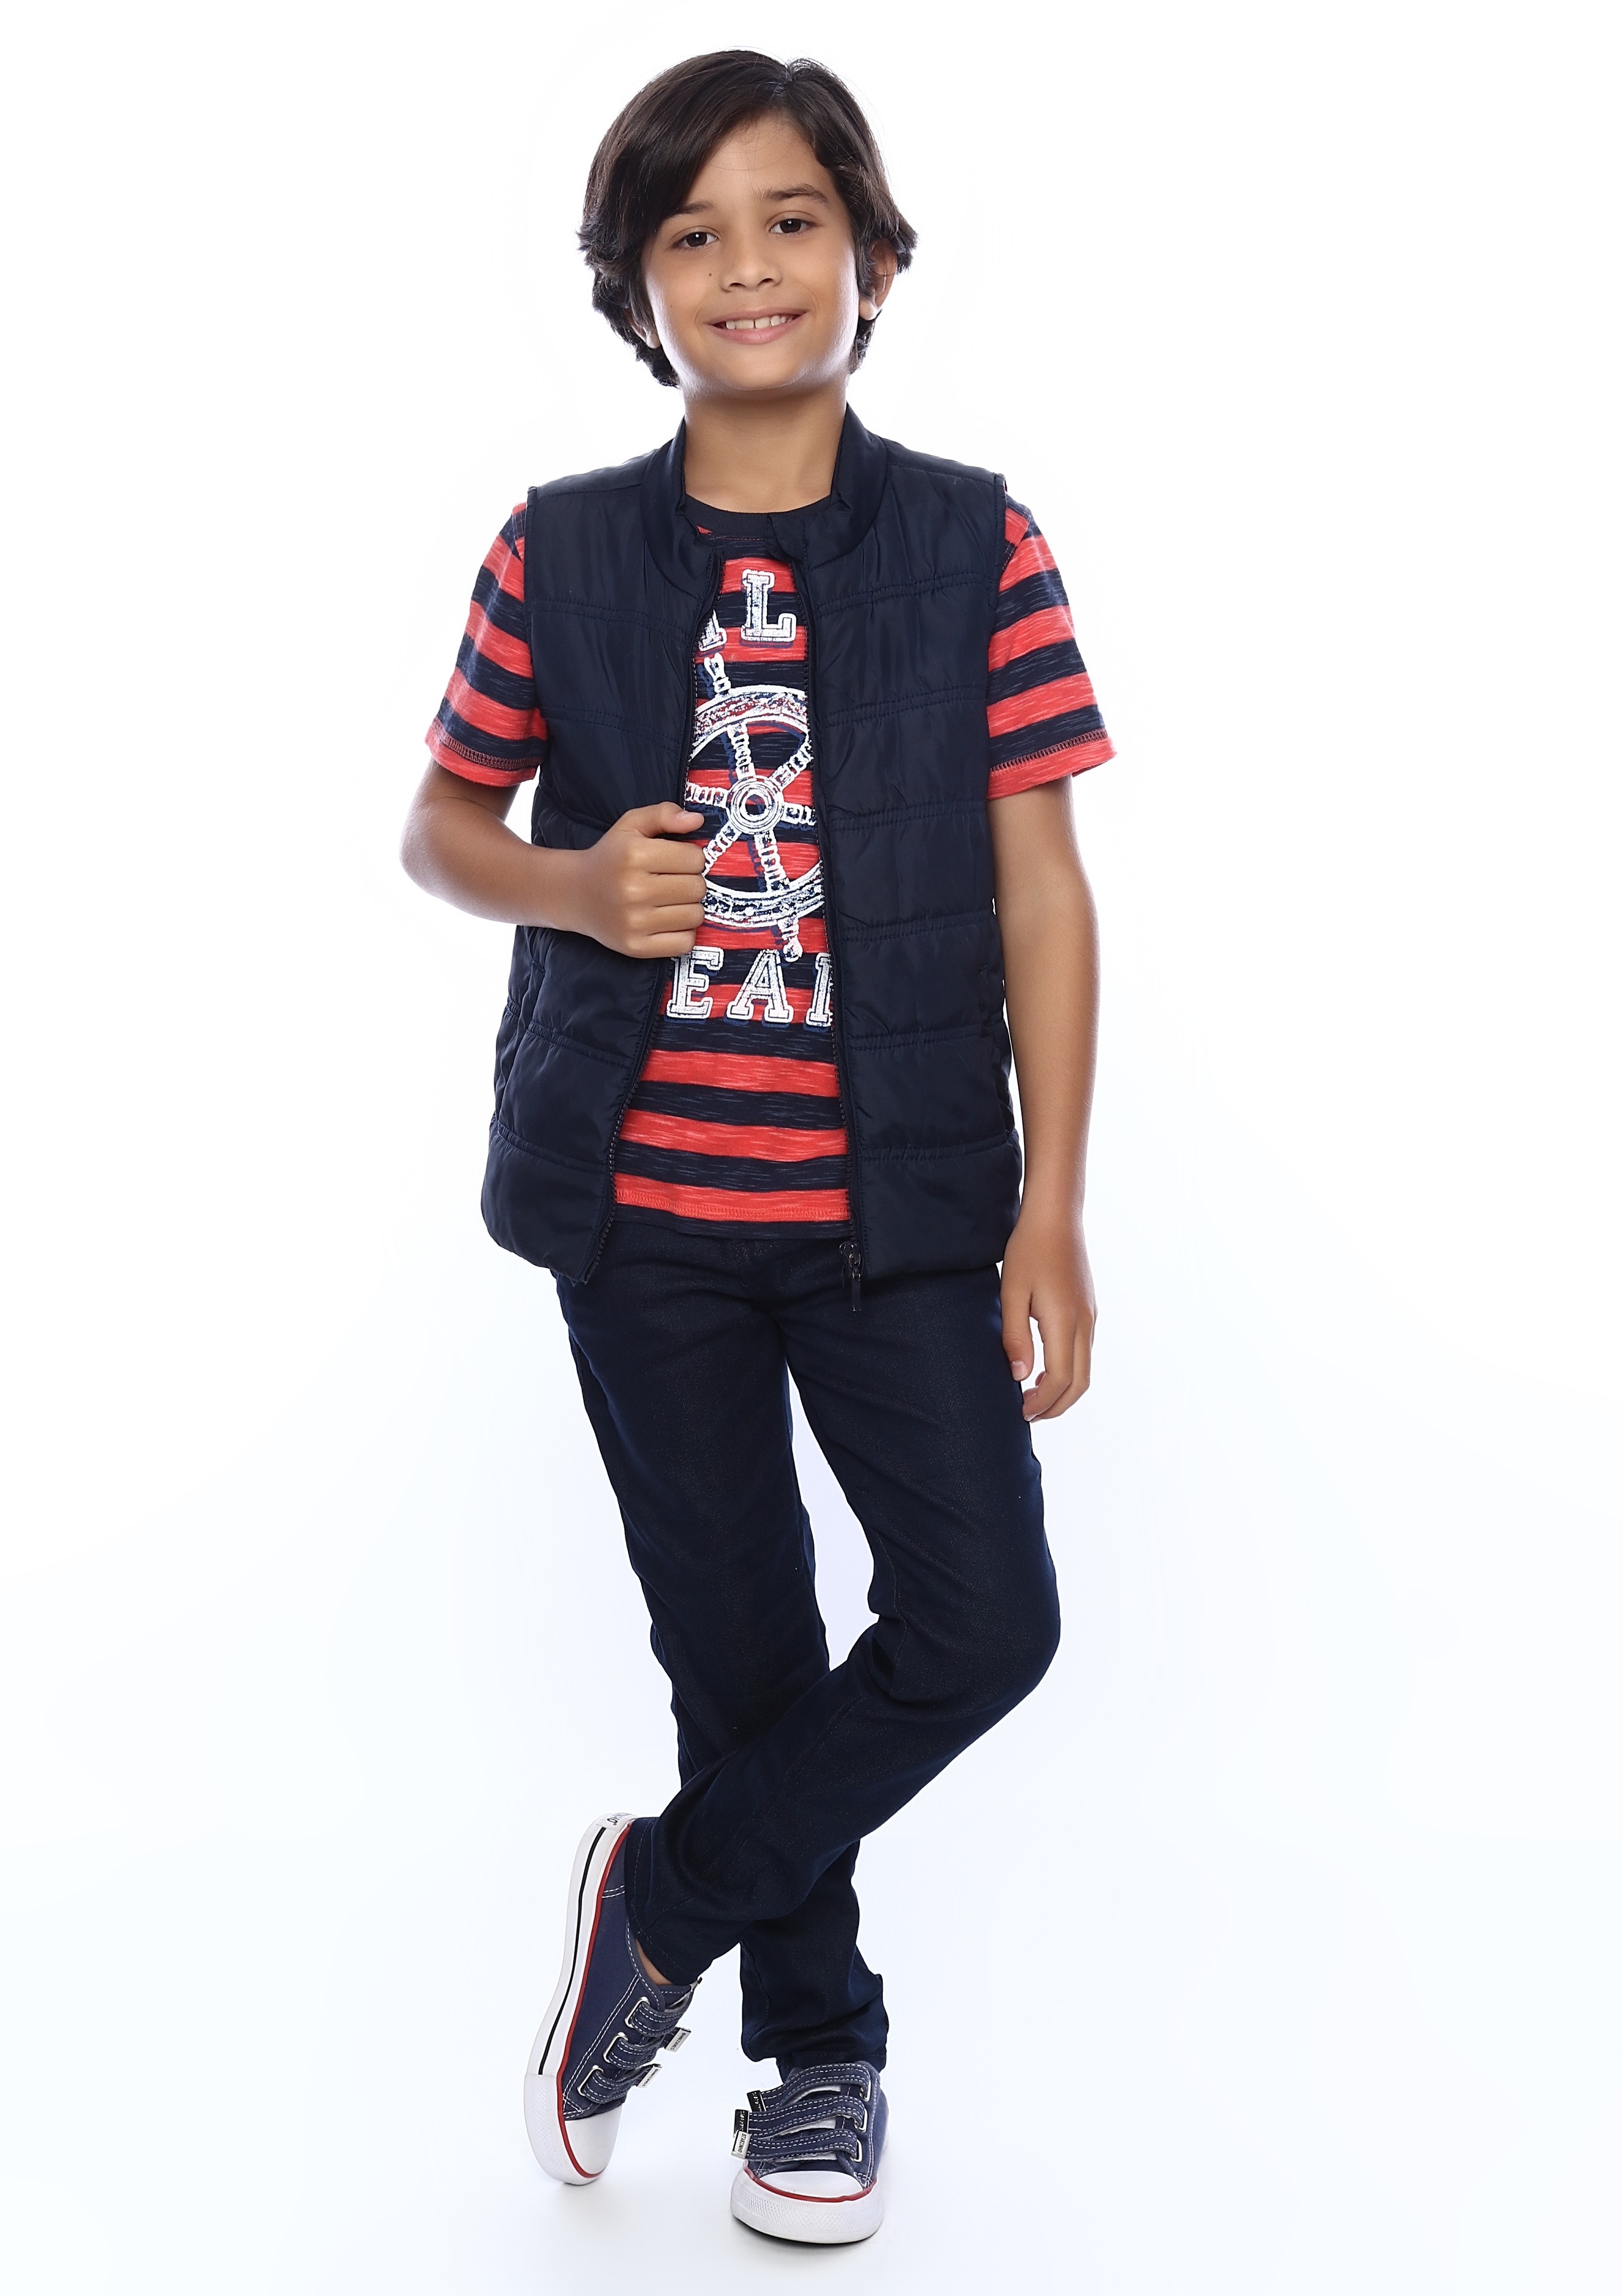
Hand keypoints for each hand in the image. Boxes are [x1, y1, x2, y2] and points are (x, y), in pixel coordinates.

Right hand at [565, 802, 706, 957]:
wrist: (577, 894)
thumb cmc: (611, 857)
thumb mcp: (631, 825)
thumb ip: (664, 814)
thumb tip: (697, 820)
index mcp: (634, 856)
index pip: (695, 859)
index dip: (691, 858)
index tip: (676, 860)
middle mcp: (633, 890)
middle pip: (697, 888)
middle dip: (691, 882)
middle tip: (672, 881)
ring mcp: (634, 922)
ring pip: (695, 916)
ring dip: (689, 907)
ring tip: (669, 900)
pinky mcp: (636, 947)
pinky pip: (684, 943)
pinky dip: (683, 933)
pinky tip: (667, 921)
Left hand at [1000, 1205, 1095, 1420]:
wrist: (1056, 1217)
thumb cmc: (1029, 1250)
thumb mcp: (1011, 1292)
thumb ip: (1015, 1336)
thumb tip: (1020, 1376)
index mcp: (1065, 1321)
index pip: (1061, 1379)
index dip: (1042, 1403)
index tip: (1021, 1412)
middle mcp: (1085, 1323)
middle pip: (1080, 1383)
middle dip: (1057, 1406)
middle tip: (1029, 1414)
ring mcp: (1091, 1316)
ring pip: (1085, 1369)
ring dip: (1063, 1390)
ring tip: (1033, 1396)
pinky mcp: (1089, 1309)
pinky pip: (1084, 1352)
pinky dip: (1068, 1371)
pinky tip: (1045, 1368)